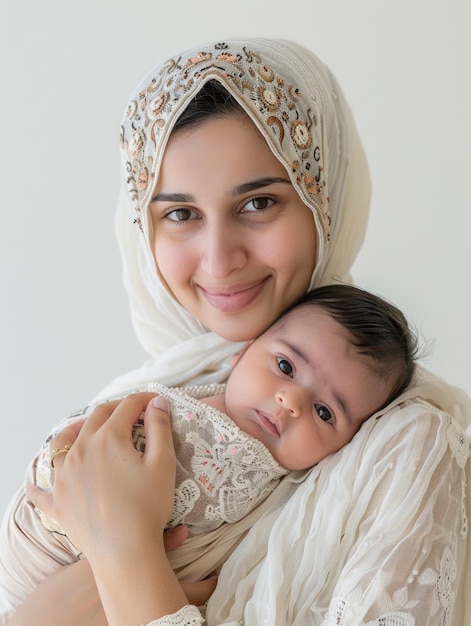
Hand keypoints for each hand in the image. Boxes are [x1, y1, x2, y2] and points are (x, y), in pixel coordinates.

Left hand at [27, 392, 175, 557]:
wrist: (125, 551)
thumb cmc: (147, 507)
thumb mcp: (162, 463)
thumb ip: (160, 428)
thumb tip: (157, 403)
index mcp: (109, 438)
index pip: (126, 407)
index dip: (144, 400)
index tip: (155, 401)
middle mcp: (81, 450)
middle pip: (96, 417)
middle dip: (116, 409)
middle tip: (132, 413)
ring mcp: (64, 475)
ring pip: (62, 441)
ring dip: (76, 430)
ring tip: (86, 430)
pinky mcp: (56, 501)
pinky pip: (41, 487)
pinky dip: (40, 480)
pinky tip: (38, 480)